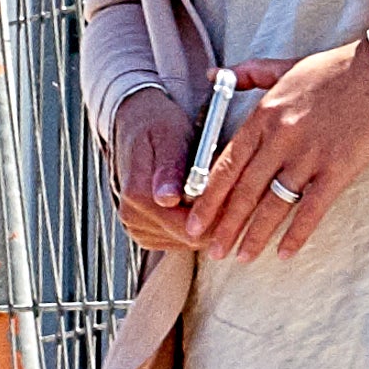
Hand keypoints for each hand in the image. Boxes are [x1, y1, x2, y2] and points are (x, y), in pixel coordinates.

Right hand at [103, 80, 218, 251]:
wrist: (138, 128)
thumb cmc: (159, 127)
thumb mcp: (169, 137)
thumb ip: (170, 169)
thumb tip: (167, 198)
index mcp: (138, 197)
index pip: (190, 229)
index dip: (218, 215)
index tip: (235, 194)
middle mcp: (133, 218)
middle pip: (190, 238)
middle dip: (214, 218)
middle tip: (229, 189)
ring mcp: (137, 228)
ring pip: (187, 241)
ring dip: (204, 220)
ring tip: (210, 190)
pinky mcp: (146, 233)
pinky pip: (179, 239)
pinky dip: (193, 223)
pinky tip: (197, 199)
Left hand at [188, 30, 368, 253]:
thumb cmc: (336, 70)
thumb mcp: (285, 66)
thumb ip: (248, 74)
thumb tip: (212, 75)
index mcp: (264, 115)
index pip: (226, 165)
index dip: (208, 198)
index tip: (194, 220)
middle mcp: (280, 138)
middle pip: (244, 191)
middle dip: (225, 226)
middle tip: (211, 251)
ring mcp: (309, 156)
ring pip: (273, 205)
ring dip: (254, 235)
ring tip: (241, 257)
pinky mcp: (338, 170)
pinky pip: (311, 210)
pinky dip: (296, 235)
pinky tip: (284, 254)